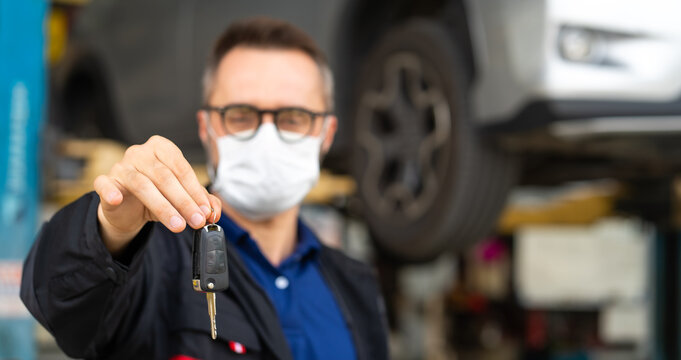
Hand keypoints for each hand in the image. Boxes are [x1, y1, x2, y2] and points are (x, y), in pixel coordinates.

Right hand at [93, 135, 220, 254]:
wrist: (128, 208)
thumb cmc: (157, 195)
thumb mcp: (181, 197)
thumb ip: (200, 201)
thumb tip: (214, 211)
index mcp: (162, 148)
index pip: (182, 168)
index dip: (195, 191)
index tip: (206, 211)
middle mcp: (140, 153)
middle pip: (165, 176)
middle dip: (184, 202)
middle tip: (196, 220)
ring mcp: (121, 166)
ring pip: (142, 184)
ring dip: (163, 207)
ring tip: (178, 225)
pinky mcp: (105, 181)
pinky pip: (105, 184)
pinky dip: (111, 191)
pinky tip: (117, 199)